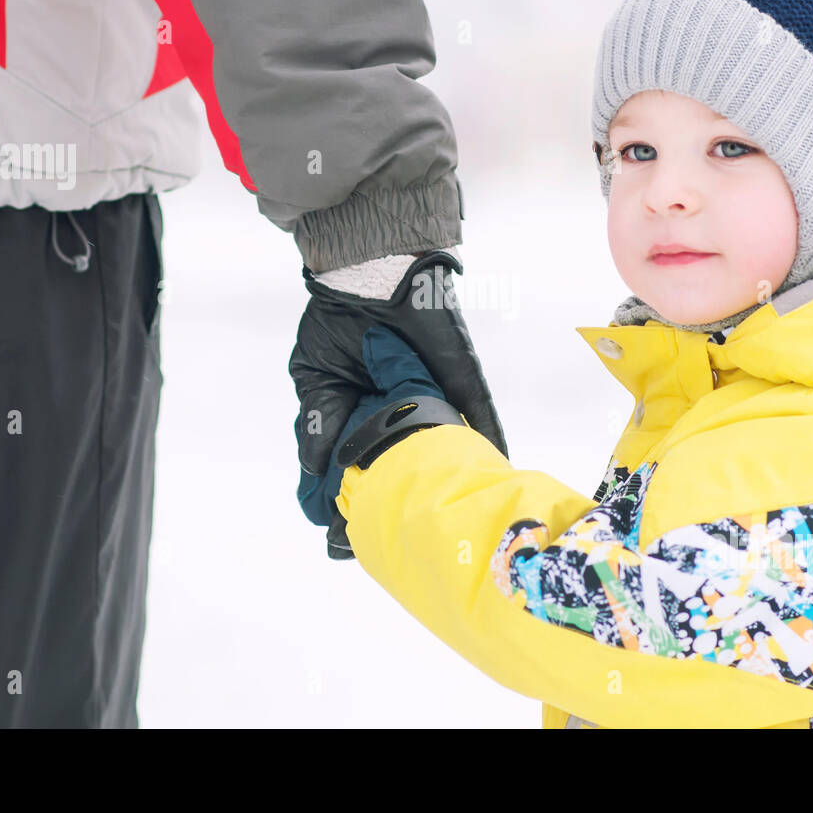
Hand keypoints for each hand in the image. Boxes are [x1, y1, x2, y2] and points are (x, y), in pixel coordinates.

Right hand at [289, 250, 507, 537]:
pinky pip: (482, 411)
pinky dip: (490, 437)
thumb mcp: (315, 377)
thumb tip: (317, 470)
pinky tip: (496, 466)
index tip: (344, 531)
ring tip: (447, 515)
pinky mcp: (462, 379)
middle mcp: (403, 408)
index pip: (364, 462)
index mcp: (364, 412)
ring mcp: (436, 394)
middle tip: (392, 536)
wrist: (373, 276)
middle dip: (403, 496)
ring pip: (445, 444)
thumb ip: (318, 424)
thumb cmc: (339, 324)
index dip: (355, 496)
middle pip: (411, 461)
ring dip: (447, 475)